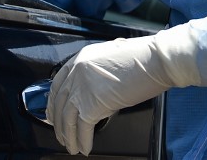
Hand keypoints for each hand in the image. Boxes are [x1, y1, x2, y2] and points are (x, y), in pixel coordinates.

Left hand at [45, 13, 206, 155]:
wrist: (154, 61)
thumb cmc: (141, 59)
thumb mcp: (110, 60)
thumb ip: (96, 73)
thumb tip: (95, 91)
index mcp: (79, 59)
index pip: (58, 83)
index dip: (53, 101)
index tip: (52, 112)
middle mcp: (76, 73)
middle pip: (60, 103)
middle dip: (58, 122)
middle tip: (60, 134)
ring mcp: (81, 89)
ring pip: (67, 119)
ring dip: (68, 136)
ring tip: (71, 147)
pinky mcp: (91, 105)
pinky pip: (82, 128)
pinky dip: (82, 141)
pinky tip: (85, 148)